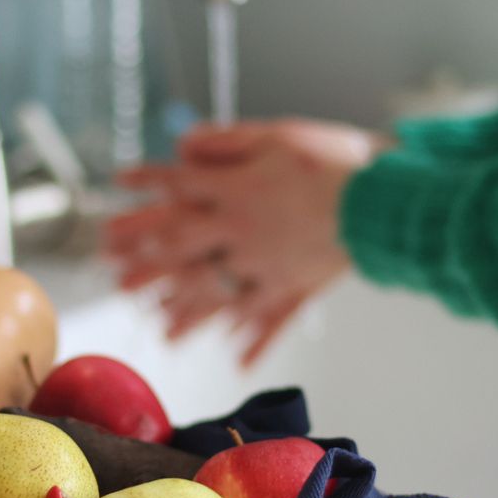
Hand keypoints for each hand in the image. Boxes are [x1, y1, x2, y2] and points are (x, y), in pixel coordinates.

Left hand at [105, 119, 384, 365]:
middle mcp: (239, 234)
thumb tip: (183, 147)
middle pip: (182, 250)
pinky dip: (254, 342)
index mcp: (232, 193)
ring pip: (216, 295)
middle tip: (117, 283)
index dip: (146, 185)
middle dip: (148, 265)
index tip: (119, 185)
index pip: (176, 188)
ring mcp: (264, 267)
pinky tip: (238, 362)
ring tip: (164, 334)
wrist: (379, 199)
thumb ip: (224, 143)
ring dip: (186, 315)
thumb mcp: (273, 136)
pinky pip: (269, 319)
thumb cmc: (331, 160)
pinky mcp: (294, 287)